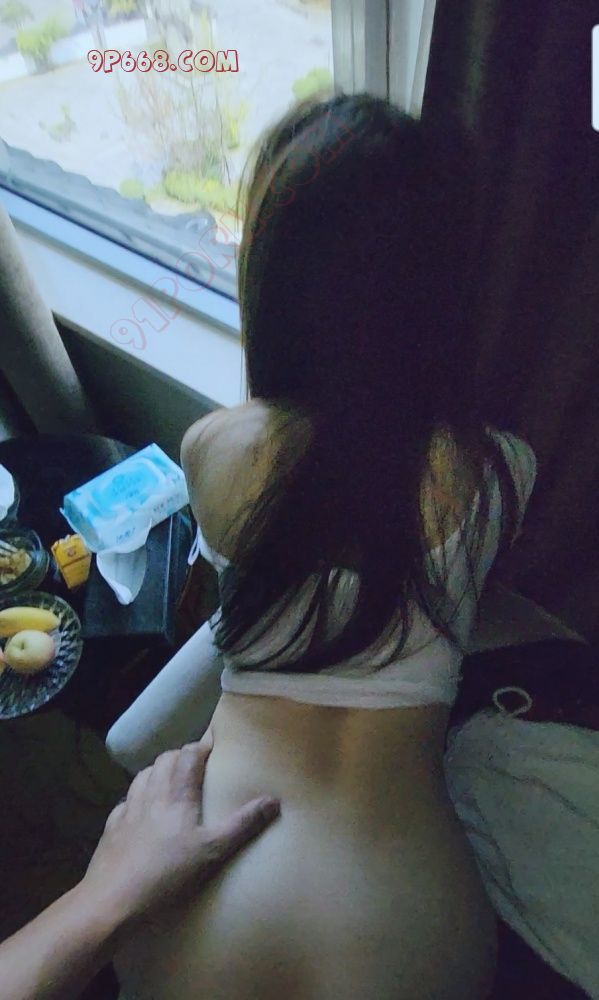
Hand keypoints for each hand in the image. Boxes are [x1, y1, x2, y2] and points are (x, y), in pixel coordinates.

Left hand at [79, 734, 279, 925]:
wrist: (112, 901)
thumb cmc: (167, 875)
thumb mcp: (213, 852)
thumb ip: (242, 825)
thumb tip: (273, 800)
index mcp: (177, 795)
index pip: (189, 756)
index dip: (201, 746)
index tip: (214, 741)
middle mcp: (151, 794)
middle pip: (165, 760)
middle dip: (181, 755)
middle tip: (196, 763)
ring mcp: (128, 810)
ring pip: (143, 776)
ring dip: (158, 770)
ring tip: (170, 779)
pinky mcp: (112, 828)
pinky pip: (126, 801)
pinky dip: (137, 796)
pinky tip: (140, 809)